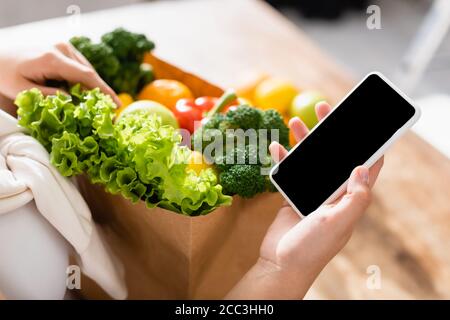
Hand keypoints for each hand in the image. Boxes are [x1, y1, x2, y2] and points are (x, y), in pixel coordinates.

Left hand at [0, 43, 119, 112]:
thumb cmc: (7, 76)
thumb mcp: (23, 91)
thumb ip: (48, 96)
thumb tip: (72, 100)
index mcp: (52, 58)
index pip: (86, 76)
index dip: (104, 91)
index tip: (117, 105)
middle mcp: (62, 49)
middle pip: (90, 74)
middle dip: (101, 93)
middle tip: (112, 112)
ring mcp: (65, 48)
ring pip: (87, 72)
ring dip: (93, 89)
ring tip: (99, 107)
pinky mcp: (65, 51)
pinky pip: (81, 69)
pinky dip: (85, 83)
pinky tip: (85, 96)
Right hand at [227, 102, 382, 298]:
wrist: (280, 264)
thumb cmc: (312, 248)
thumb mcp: (338, 222)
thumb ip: (354, 197)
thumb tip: (365, 167)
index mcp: (348, 198)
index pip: (365, 167)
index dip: (370, 145)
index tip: (366, 122)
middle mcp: (332, 193)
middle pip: (334, 156)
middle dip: (330, 132)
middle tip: (323, 107)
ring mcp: (311, 194)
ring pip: (310, 160)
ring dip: (304, 140)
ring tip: (295, 122)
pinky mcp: (292, 196)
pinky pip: (288, 171)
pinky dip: (283, 158)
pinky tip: (276, 146)